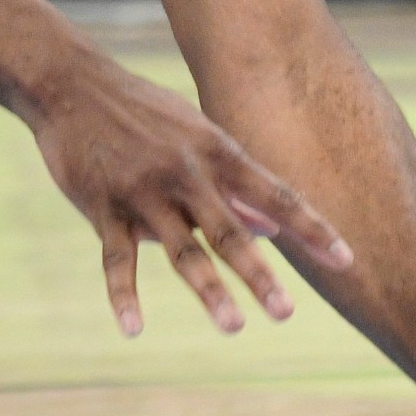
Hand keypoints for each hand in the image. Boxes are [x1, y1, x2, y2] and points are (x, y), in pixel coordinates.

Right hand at [31, 60, 352, 335]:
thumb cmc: (141, 111)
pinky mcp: (101, 205)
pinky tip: (133, 329)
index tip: (346, 260)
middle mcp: (183, 173)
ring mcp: (140, 191)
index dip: (311, 228)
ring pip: (179, 249)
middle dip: (258, 273)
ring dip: (208, 290)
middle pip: (228, 230)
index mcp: (214, 151)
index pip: (275, 194)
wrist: (70, 85)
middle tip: (286, 313)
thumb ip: (233, 182)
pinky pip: (116, 258)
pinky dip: (123, 295)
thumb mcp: (194, 134)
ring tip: (233, 327)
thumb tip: (274, 229)